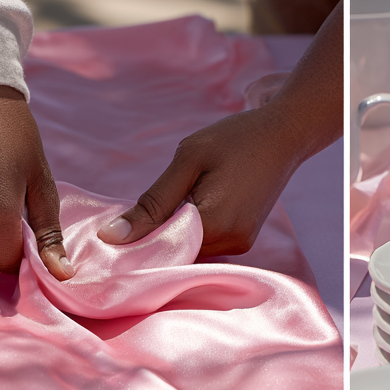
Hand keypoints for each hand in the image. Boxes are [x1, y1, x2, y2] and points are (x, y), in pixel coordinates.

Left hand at [97, 104, 318, 256]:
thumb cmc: (235, 138)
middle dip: (149, 242)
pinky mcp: (243, 239)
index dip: (132, 246)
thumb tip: (111, 236)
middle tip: (121, 225)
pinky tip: (175, 213)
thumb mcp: (187, 160)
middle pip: (175, 256)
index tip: (105, 241)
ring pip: (189, 252)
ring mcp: (240, 244)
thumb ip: (151, 202)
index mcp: (214, 224)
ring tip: (151, 212)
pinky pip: (204, 244)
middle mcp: (231, 243)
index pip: (160, 251)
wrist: (284, 134)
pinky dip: (185, 233)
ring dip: (168, 237)